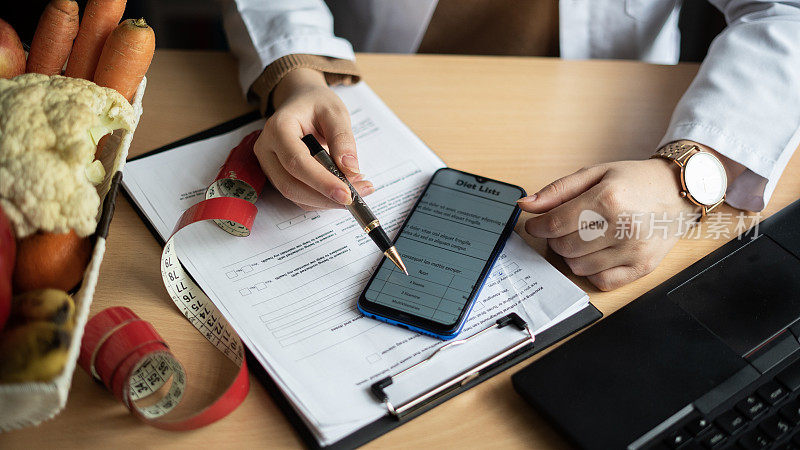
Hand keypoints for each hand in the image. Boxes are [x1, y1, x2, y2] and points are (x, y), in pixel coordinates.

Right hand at [254, 68, 373, 209]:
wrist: (301, 102)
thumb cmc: (316, 104)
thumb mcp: (335, 112)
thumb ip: (343, 139)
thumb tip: (350, 169)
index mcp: (278, 128)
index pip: (297, 162)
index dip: (322, 182)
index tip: (347, 194)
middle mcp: (267, 149)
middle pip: (291, 185)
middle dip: (326, 196)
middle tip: (357, 197)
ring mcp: (269, 165)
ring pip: (294, 195)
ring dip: (326, 201)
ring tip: (356, 191)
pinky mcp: (277, 176)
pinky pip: (298, 195)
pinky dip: (321, 199)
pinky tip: (342, 189)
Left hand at [519, 159, 697, 290]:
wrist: (679, 191)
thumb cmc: (636, 181)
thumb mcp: (596, 174)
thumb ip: (557, 191)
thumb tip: (526, 205)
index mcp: (608, 199)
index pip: (555, 224)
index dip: (537, 227)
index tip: (535, 226)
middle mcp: (623, 226)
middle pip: (564, 247)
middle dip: (555, 238)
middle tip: (563, 228)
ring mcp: (634, 250)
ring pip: (578, 266)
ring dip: (572, 254)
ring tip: (584, 237)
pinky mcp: (642, 267)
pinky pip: (600, 281)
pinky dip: (591, 270)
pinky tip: (598, 252)